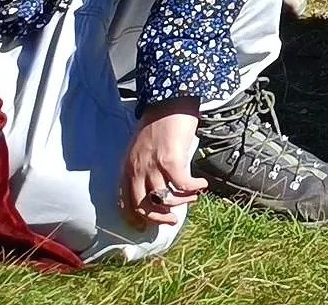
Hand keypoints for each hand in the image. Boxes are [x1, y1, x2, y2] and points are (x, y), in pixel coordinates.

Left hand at [120, 102, 203, 229]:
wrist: (170, 100)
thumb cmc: (158, 122)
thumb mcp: (141, 147)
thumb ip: (142, 167)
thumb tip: (155, 190)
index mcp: (127, 167)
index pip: (125, 203)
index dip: (136, 219)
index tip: (147, 227)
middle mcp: (136, 170)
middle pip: (144, 207)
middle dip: (158, 218)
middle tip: (173, 220)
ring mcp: (153, 166)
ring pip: (165, 198)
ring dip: (181, 202)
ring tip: (192, 198)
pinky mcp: (171, 160)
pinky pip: (182, 185)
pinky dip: (193, 189)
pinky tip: (202, 185)